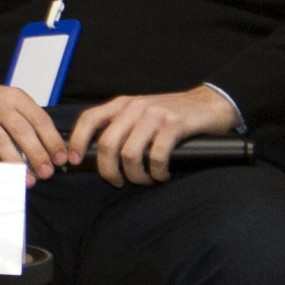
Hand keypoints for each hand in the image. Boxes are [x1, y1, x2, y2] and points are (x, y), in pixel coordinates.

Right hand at [0, 72, 69, 176]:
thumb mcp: (7, 100)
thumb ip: (25, 119)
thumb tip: (49, 148)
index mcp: (14, 97)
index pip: (39, 119)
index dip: (52, 140)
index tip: (61, 158)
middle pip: (22, 130)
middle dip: (38, 154)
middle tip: (47, 173)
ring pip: (0, 141)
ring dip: (16, 163)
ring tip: (28, 180)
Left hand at [61, 87, 241, 186]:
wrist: (210, 102)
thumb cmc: (172, 114)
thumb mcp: (141, 113)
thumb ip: (121, 127)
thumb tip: (97, 155)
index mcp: (123, 104)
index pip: (89, 119)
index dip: (76, 141)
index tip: (74, 161)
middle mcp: (136, 107)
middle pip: (107, 144)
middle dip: (108, 170)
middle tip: (118, 182)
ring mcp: (155, 115)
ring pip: (130, 154)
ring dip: (136, 175)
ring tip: (145, 179)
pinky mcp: (175, 125)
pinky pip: (157, 156)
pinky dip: (157, 172)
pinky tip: (162, 174)